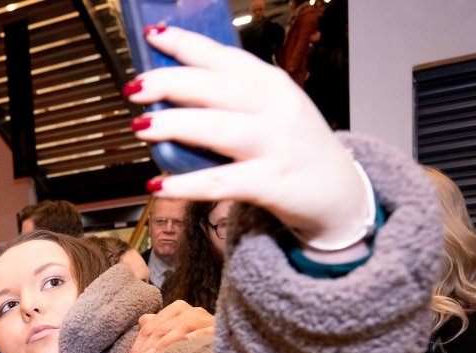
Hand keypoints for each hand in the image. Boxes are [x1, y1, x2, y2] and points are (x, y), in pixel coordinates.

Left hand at [126, 25, 369, 247]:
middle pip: (217, 88)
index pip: (224, 58)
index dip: (187, 45)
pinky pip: (222, 182)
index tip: (154, 36)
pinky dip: (188, 184)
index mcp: (272, 85)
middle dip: (171, 83)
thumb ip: (231, 98)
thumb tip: (171, 89)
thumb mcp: (272, 111)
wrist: (340, 193)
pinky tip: (158, 185)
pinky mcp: (272, 183)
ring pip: (218, 129)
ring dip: (176, 125)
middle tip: (135, 86)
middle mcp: (276, 108)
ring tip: (141, 126)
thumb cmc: (295, 149)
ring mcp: (276, 145)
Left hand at [127, 300, 213, 352]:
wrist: (228, 342)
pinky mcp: (217, 330)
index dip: (138, 345)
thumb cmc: (196, 339)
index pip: (151, 326)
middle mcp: (191, 311)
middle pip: (161, 328)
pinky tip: (184, 344)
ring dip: (164, 345)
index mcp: (177, 309)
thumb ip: (157, 327)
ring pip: (179, 329)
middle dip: (146, 348)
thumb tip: (142, 320)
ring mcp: (205, 319)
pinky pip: (203, 333)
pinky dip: (193, 338)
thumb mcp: (174, 331)